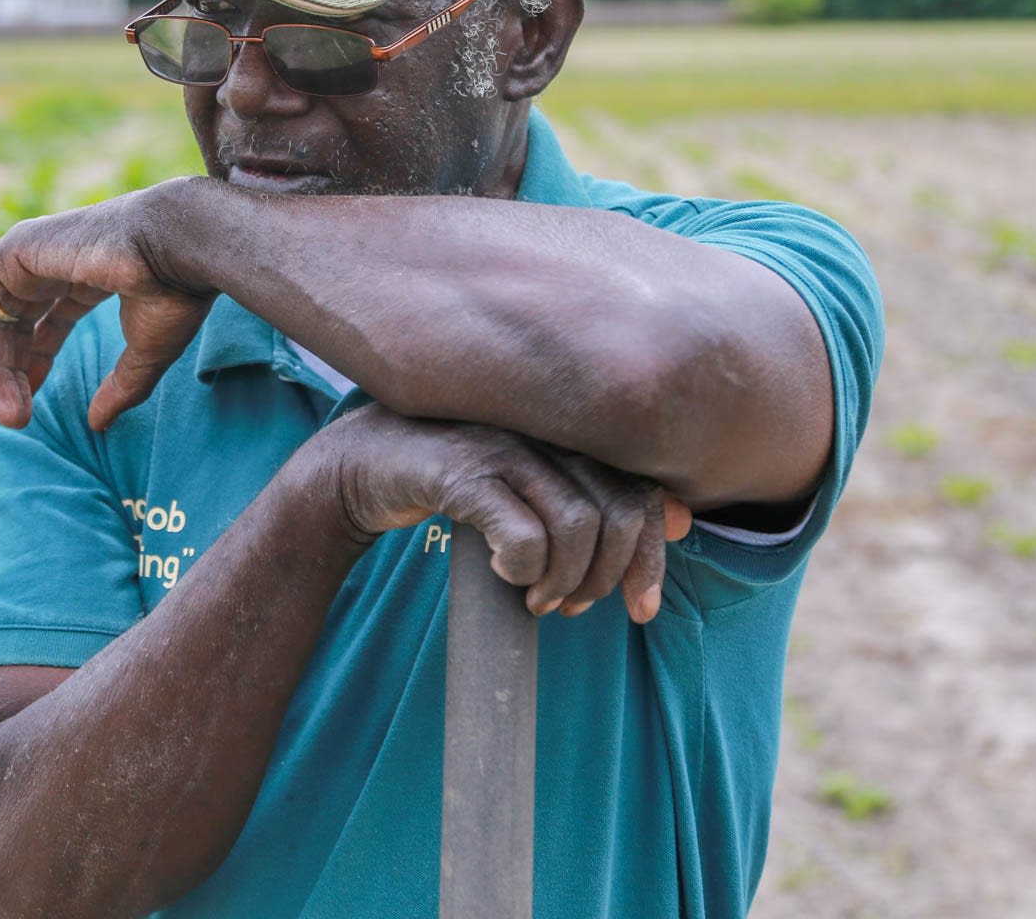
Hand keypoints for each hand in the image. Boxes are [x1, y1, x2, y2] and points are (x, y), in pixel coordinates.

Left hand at [0, 182, 214, 431]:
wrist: (176, 248)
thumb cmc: (171, 291)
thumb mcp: (146, 352)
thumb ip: (120, 388)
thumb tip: (98, 425)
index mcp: (85, 276)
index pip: (43, 324)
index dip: (32, 367)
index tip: (29, 408)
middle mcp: (52, 263)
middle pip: (13, 327)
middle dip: (10, 377)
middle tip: (16, 420)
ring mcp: (30, 254)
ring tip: (9, 412)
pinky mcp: (13, 250)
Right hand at [301, 405, 692, 623]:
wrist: (357, 465)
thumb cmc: (454, 476)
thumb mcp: (532, 485)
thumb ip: (599, 495)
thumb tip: (679, 520)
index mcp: (569, 428)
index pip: (641, 492)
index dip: (651, 556)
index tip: (641, 608)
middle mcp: (543, 427)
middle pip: (617, 513)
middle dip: (604, 577)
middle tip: (572, 607)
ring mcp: (502, 444)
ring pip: (576, 526)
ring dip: (564, 581)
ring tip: (540, 599)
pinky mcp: (459, 469)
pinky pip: (520, 532)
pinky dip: (524, 568)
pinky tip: (508, 576)